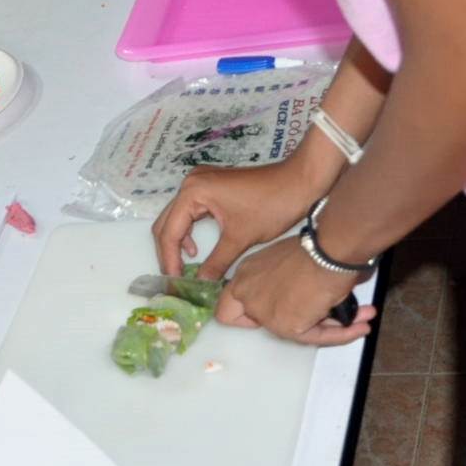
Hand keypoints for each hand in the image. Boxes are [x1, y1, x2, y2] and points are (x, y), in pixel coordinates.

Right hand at [152, 158, 327, 278]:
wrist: (300, 181)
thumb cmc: (272, 205)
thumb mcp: (241, 238)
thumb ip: (216, 262)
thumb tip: (200, 284)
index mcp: (193, 192)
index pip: (169, 230)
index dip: (169, 259)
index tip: (174, 281)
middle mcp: (191, 183)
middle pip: (166, 222)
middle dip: (168, 251)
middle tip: (174, 277)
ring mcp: (200, 182)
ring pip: (176, 217)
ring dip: (177, 242)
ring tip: (182, 267)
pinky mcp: (210, 185)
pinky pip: (189, 211)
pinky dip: (188, 230)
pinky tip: (196, 248)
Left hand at [217, 239, 376, 346]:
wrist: (329, 249)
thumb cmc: (313, 247)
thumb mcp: (288, 261)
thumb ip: (285, 282)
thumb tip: (307, 301)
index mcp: (246, 275)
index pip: (229, 306)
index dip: (248, 312)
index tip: (275, 304)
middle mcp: (250, 295)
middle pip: (252, 323)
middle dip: (288, 322)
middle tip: (314, 313)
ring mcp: (267, 313)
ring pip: (295, 331)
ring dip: (327, 325)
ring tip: (359, 317)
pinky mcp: (289, 326)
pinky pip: (318, 336)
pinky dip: (341, 333)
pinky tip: (361, 326)